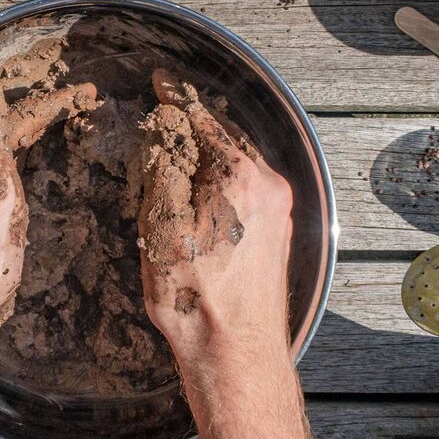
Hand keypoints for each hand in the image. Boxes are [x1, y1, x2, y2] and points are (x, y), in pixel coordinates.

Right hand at [138, 71, 293, 362]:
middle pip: (224, 139)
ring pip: (237, 164)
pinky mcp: (278, 233)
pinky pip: (246, 189)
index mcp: (242, 176)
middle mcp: (271, 185)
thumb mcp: (163, 225)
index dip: (175, 99)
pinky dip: (220, 180)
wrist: (237, 355)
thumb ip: (164, 167)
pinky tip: (198, 194)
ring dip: (207, 156)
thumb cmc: (196, 298)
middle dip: (192, 128)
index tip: (158, 83)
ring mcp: (279, 210)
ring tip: (174, 157)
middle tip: (161, 120)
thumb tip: (165, 130)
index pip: (203, 120)